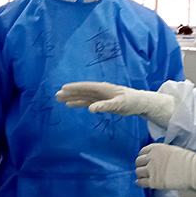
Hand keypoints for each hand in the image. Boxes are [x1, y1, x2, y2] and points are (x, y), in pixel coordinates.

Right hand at [56, 81, 176, 126]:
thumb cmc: (130, 102)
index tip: (63, 88)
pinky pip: (87, 101)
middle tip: (57, 95)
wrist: (138, 103)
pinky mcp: (101, 101)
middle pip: (82, 91)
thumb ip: (105, 106)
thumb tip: (90, 108)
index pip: (85, 87)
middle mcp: (99, 90)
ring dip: (72, 97)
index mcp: (102, 88)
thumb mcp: (118, 105)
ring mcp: (99, 96)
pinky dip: (78, 102)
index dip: (74, 88)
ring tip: (60, 99)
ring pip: (83, 96)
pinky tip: (71, 104)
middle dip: (70, 92)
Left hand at [135, 143, 195, 191]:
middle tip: (143, 169)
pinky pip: (142, 182)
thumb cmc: (189, 161)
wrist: (194, 171)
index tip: (144, 160)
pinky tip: (140, 182)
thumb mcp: (174, 151)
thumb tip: (160, 160)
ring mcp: (152, 170)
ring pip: (138, 171)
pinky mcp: (154, 181)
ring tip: (143, 176)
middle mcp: (152, 157)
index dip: (143, 156)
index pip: (143, 151)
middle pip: (139, 161)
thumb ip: (163, 154)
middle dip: (140, 165)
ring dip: (140, 174)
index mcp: (157, 148)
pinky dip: (140, 182)